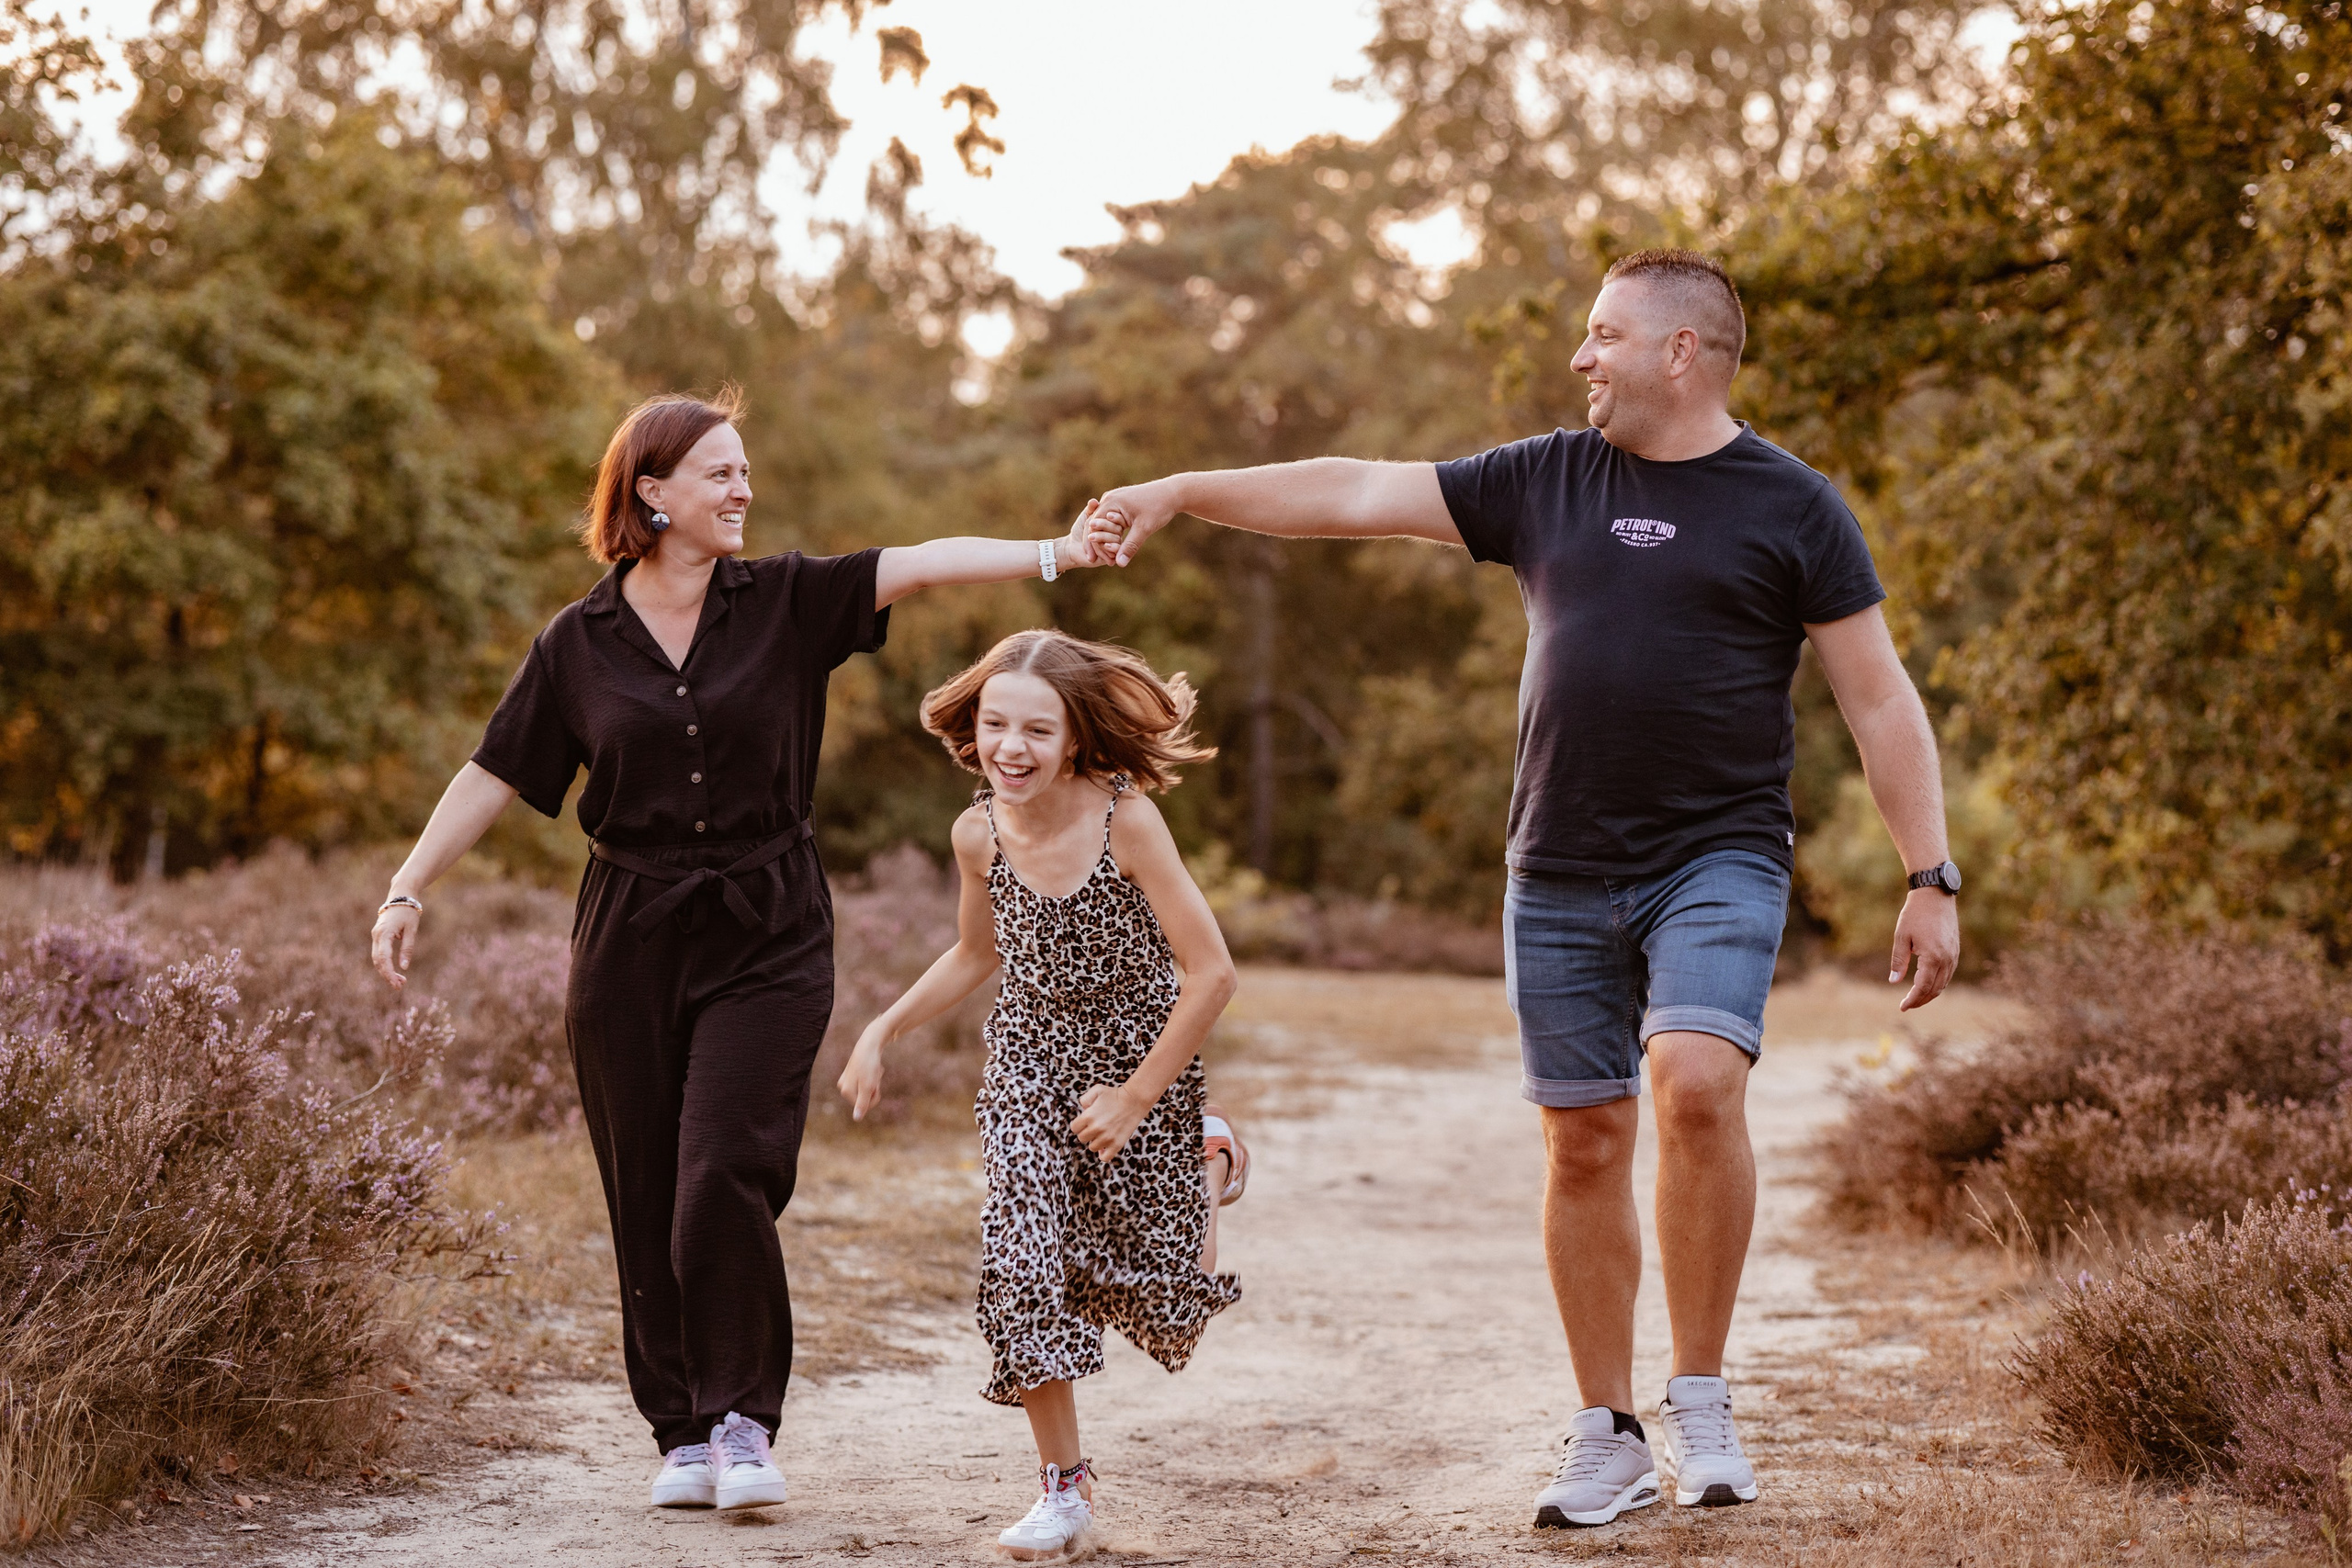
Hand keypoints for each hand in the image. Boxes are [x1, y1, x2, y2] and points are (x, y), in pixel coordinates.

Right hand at [370, 903, 418, 988]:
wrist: (401, 896)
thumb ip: (407, 948)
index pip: (383, 958)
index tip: (397, 983)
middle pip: (378, 961)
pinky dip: (385, 964)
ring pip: (377, 958)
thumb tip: (404, 967)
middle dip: (387, 975)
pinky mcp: (378, 936)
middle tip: (400, 986)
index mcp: (384, 933)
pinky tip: (394, 972)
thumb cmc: (408, 911)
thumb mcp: (412, 929)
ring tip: (400, 982)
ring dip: (386, 971)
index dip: (388, 972)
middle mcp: (376, 935)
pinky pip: (379, 953)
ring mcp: (376, 935)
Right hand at [838, 1031, 887, 1119]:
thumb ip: (863, 1103)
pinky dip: (875, 1075)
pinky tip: (874, 1065)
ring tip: (874, 1069)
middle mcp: (844, 1085)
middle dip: (875, 1088)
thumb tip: (856, 1119)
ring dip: (876, 1080)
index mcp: (845, 1091)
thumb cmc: (869, 1065)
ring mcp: (849, 1078)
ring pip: (869, 1088)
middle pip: (866, 1097)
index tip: (875, 1084)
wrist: (870, 1042)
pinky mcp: (855, 1072)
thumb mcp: (868, 1087)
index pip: (865, 1105)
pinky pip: (869, 1080)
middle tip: (874, 1074)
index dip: (875, 1097)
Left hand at [1058, 499, 1111, 570]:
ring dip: (1104, 537)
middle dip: (1105, 526)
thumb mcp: (1085, 517)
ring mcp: (1115, 545)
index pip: (1118, 518)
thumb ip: (1090, 509)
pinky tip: (1105, 545)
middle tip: (1091, 525)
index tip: (1108, 514)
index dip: (1114, 516)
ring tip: (1091, 537)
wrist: (1072, 547)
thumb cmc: (1080, 530)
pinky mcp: (1112, 557)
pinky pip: (1117, 552)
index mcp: (1113, 523)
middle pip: (1117, 529)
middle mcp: (1116, 534)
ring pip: (1116, 540)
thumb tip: (1093, 501)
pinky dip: (1112, 548)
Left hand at [1070, 1082, 1149, 1161]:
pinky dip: (1103, 1154)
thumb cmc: (1115, 1095)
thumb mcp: (1096, 1090)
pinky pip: (1105, 1157)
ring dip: (1096, 1141)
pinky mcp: (1117, 1144)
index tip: (1084, 1122)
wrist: (1134, 1100)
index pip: (1074, 1128)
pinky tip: (1105, 1148)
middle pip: (1082, 1138)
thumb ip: (1084, 1099)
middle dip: (1087, 1132)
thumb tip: (1083, 1110)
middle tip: (1095, 1127)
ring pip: (1092, 1147)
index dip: (1078, 1124)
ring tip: (1103, 1134)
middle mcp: (1096, 1128)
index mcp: (1088, 1116)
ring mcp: (1107, 1138)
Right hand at [1092, 477, 1183, 566]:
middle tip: (1095, 561)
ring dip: (1103, 537)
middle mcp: (1109, 498)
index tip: (1094, 560)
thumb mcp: (1144, 528)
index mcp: (1111, 502)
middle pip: (1095, 524)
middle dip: (1096, 543)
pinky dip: (1111, 531)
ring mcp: (1114, 499)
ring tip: (1104, 555)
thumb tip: (1120, 564)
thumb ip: (1130, 546)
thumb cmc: (1159, 507)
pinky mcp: (1121, 502)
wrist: (1172, 492)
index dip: (1093, 544)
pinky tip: (1113, 544)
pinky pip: (1110, 518)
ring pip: (1103, 521)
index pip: (1094, 525)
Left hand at [1891, 888, 1959, 1010]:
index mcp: (1933, 957)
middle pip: (1935, 989)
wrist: (1935, 895)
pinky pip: (1948, 973)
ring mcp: (1954, 955)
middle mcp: (1947, 959)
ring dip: (1930, 993)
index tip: (1902, 1007)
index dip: (1912, 1000)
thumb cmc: (1915, 914)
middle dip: (1921, 1000)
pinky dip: (1938, 983)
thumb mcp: (1901, 937)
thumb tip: (1894, 982)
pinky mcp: (1955, 950)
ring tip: (1915, 997)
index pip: (1923, 987)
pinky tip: (1927, 983)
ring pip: (1944, 983)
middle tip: (1907, 1005)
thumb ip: (1898, 961)